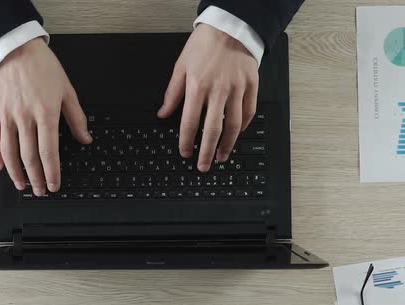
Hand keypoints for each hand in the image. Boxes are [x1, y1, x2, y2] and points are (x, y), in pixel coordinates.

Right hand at [0, 38, 92, 195]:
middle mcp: (25, 117)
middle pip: (30, 157)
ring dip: (17, 173)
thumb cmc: (42, 67)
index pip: (49, 152)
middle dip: (36, 178)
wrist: (14, 48)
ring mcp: (7, 116)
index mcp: (46, 113)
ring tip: (22, 185)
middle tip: (41, 190)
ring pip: (10, 152)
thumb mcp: (67, 90)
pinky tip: (1, 167)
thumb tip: (86, 138)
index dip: (52, 172)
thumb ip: (76, 118)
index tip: (55, 184)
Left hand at [158, 24, 258, 171]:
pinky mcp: (251, 85)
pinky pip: (249, 112)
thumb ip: (172, 93)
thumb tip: (163, 113)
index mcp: (198, 87)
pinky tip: (238, 135)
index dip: (186, 142)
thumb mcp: (181, 66)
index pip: (190, 123)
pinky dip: (244, 127)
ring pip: (234, 125)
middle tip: (203, 166)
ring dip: (227, 145)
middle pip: (213, 130)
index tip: (185, 152)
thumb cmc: (204, 45)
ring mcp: (237, 89)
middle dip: (207, 152)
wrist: (230, 27)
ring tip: (222, 156)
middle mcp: (219, 91)